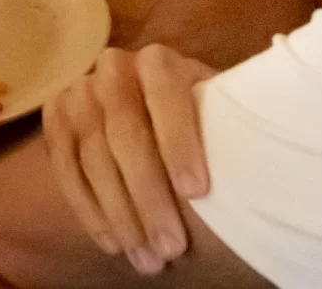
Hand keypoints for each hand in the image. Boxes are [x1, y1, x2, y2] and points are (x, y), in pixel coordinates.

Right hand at [42, 45, 215, 275]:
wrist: (151, 108)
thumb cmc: (200, 120)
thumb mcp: (217, 113)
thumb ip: (226, 130)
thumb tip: (267, 171)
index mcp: (159, 62)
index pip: (165, 97)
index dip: (179, 143)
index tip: (198, 193)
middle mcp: (113, 69)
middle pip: (124, 134)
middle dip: (149, 196)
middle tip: (171, 248)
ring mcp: (78, 93)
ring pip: (92, 157)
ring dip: (120, 214)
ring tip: (147, 259)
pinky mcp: (54, 119)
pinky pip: (64, 169)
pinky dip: (87, 210)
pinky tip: (112, 243)